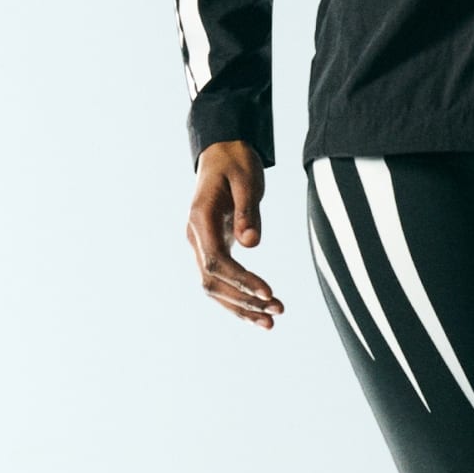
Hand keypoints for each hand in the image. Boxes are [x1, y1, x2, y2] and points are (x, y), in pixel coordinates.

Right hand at [186, 140, 284, 329]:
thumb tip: (250, 243)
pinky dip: (238, 299)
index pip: (216, 262)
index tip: (268, 293)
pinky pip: (221, 281)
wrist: (223, 150)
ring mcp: (200, 244)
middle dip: (244, 300)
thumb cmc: (236, 160)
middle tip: (278, 310)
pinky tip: (259, 313)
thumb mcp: (246, 177)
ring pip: (214, 288)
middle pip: (213, 282)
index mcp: (200, 219)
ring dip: (241, 307)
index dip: (241, 281)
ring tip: (271, 322)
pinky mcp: (212, 248)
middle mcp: (195, 236)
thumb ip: (249, 210)